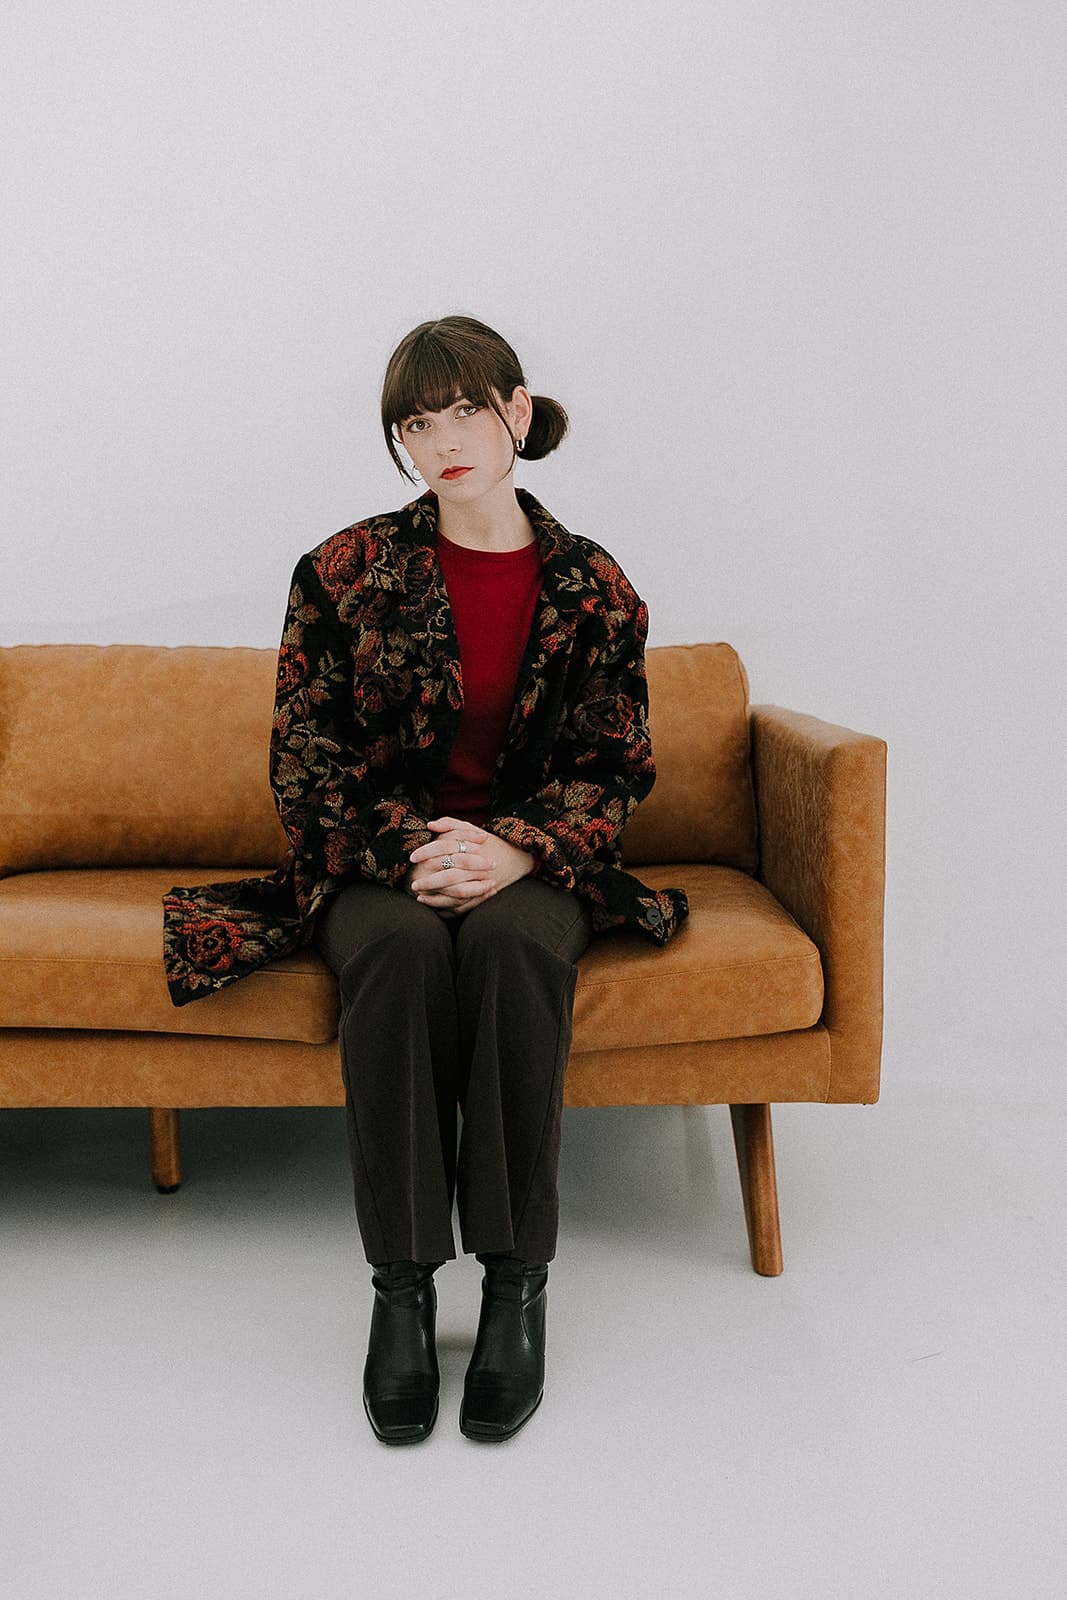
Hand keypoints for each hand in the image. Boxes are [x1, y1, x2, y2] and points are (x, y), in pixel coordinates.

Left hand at [407, 816, 533, 914]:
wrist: (517, 858)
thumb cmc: (489, 843)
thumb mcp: (471, 829)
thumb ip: (450, 824)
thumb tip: (430, 825)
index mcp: (473, 847)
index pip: (445, 848)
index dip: (427, 852)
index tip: (412, 858)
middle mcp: (478, 865)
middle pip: (450, 875)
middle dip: (429, 882)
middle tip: (413, 884)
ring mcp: (482, 882)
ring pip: (456, 894)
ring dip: (436, 898)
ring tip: (419, 897)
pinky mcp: (484, 895)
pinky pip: (464, 906)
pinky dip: (448, 908)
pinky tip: (434, 905)